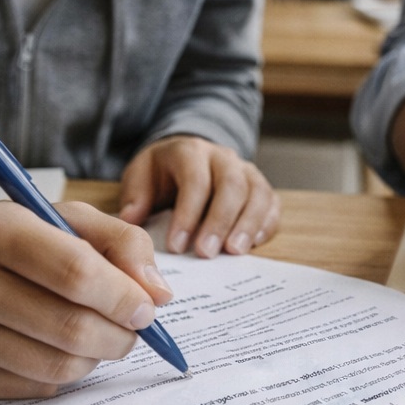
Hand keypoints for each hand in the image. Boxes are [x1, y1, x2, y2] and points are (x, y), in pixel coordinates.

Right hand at [0, 200, 173, 398]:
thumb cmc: (19, 241)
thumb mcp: (69, 219)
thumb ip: (125, 243)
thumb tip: (159, 294)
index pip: (75, 272)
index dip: (123, 296)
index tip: (148, 307)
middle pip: (71, 327)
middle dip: (120, 334)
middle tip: (133, 328)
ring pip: (60, 365)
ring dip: (98, 355)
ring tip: (99, 334)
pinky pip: (39, 388)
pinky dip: (66, 373)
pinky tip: (59, 347)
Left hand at [118, 135, 279, 257]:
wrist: (187, 158)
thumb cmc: (161, 174)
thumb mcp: (140, 176)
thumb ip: (135, 195)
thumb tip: (132, 219)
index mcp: (190, 151)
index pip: (195, 180)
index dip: (188, 214)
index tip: (177, 246)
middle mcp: (223, 158)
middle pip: (232, 186)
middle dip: (220, 222)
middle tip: (206, 253)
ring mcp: (247, 172)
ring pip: (258, 194)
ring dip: (248, 225)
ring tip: (234, 252)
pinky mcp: (262, 188)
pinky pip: (272, 205)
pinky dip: (265, 225)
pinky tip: (252, 246)